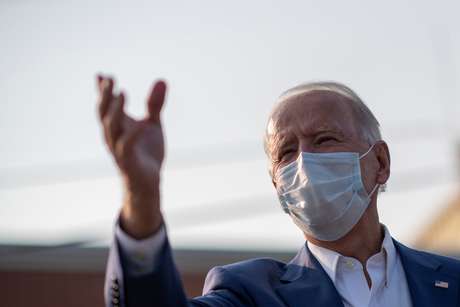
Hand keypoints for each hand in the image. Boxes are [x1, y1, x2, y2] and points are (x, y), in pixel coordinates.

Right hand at [97, 75, 166, 238]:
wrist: (148, 182)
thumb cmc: (146, 152)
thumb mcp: (152, 124)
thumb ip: (154, 104)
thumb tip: (161, 80)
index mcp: (118, 126)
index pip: (106, 105)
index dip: (102, 91)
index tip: (102, 74)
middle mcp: (114, 136)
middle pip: (104, 113)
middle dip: (105, 96)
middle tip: (108, 79)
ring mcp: (119, 149)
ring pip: (112, 128)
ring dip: (114, 111)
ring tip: (121, 93)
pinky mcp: (128, 162)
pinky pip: (127, 147)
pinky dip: (132, 135)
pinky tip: (140, 125)